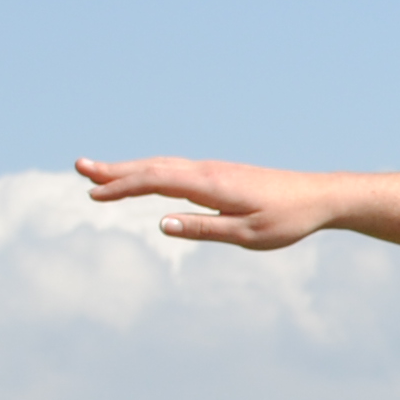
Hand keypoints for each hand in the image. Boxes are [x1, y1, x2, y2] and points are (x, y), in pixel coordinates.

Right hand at [76, 156, 335, 249]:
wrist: (320, 197)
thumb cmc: (287, 219)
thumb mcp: (247, 234)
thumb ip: (203, 229)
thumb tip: (160, 222)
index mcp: (210, 184)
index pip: (155, 181)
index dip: (121, 187)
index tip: (93, 194)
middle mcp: (207, 171)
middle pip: (151, 166)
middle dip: (114, 169)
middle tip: (79, 167)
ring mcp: (213, 170)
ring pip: (162, 165)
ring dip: (128, 168)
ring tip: (98, 173)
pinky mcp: (220, 174)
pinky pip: (176, 169)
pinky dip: (150, 170)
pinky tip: (141, 177)